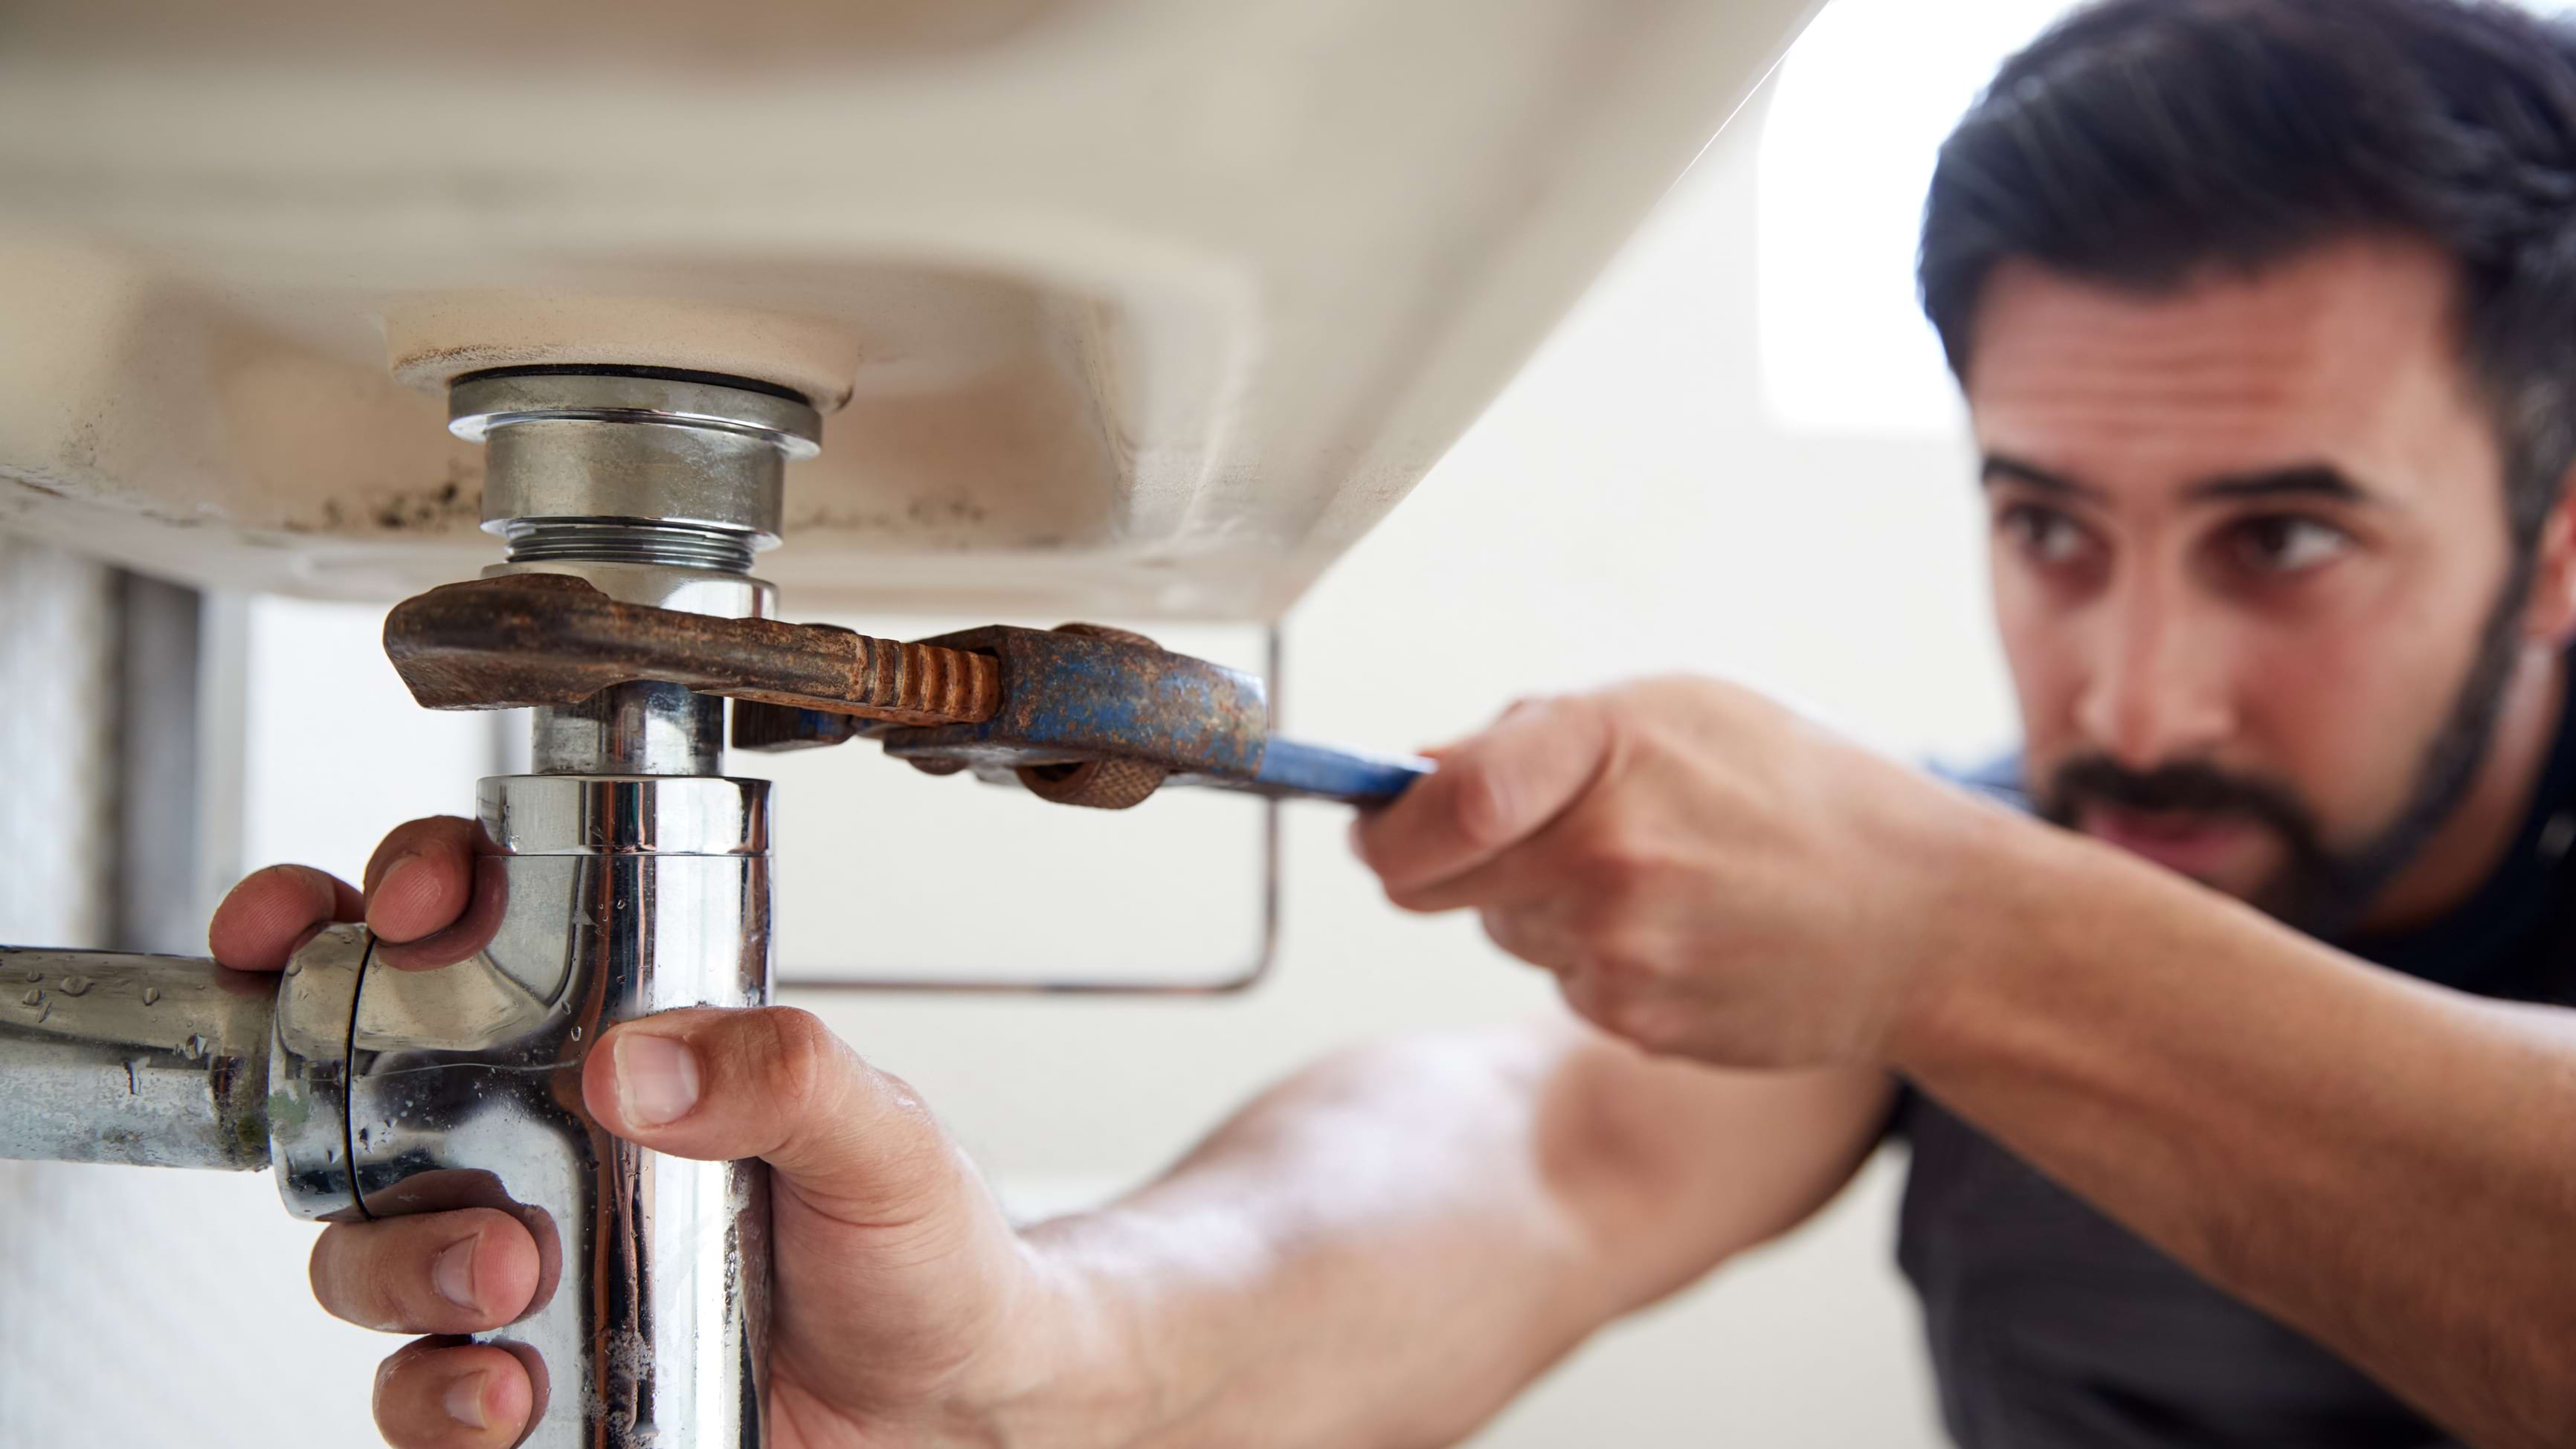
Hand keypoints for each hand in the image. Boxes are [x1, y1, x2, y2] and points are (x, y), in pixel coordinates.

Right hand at [210, 819, 1104, 1448]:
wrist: (946, 1399)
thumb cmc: (917, 1244)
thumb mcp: (880, 1136)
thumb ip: (786, 1076)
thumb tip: (642, 1063)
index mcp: (618, 1047)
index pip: (473, 932)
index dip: (404, 890)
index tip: (405, 903)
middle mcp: (542, 1145)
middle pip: (359, 1085)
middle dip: (328, 1081)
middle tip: (402, 1117)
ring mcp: (520, 1261)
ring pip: (365, 1246)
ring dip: (399, 1260)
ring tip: (506, 1277)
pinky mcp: (525, 1376)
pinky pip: (414, 1389)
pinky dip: (430, 1396)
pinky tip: (504, 1392)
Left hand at [1351, 678, 2014, 1068]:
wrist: (1925, 920)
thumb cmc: (1799, 794)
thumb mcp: (1674, 711)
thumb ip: (1530, 737)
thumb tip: (1413, 773)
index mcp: (1606, 749)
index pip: (1443, 798)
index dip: (1382, 819)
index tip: (1371, 821)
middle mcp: (1604, 854)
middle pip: (1429, 881)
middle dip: (1444, 862)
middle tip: (1507, 837)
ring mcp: (1618, 951)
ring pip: (1499, 932)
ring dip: (1538, 905)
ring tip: (1653, 875)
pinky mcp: (1635, 1023)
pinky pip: (1562, 984)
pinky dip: (1596, 960)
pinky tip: (1682, 932)